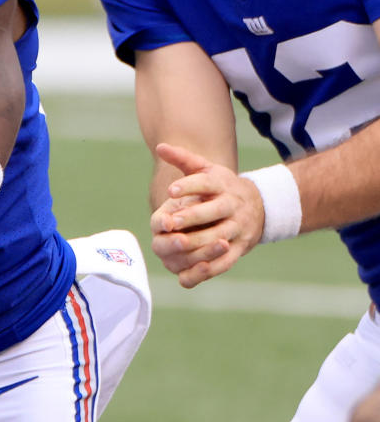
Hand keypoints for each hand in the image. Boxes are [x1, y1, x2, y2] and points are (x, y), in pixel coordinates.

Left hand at [149, 143, 264, 287]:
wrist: (260, 205)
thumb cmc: (223, 186)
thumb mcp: (207, 169)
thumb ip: (183, 159)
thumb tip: (160, 147)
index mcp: (222, 184)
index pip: (206, 183)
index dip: (189, 186)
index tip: (171, 190)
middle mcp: (232, 205)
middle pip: (214, 211)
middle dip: (193, 217)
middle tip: (171, 222)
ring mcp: (238, 227)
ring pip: (219, 237)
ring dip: (199, 243)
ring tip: (177, 245)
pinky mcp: (240, 248)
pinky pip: (225, 261)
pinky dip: (208, 269)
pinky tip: (187, 274)